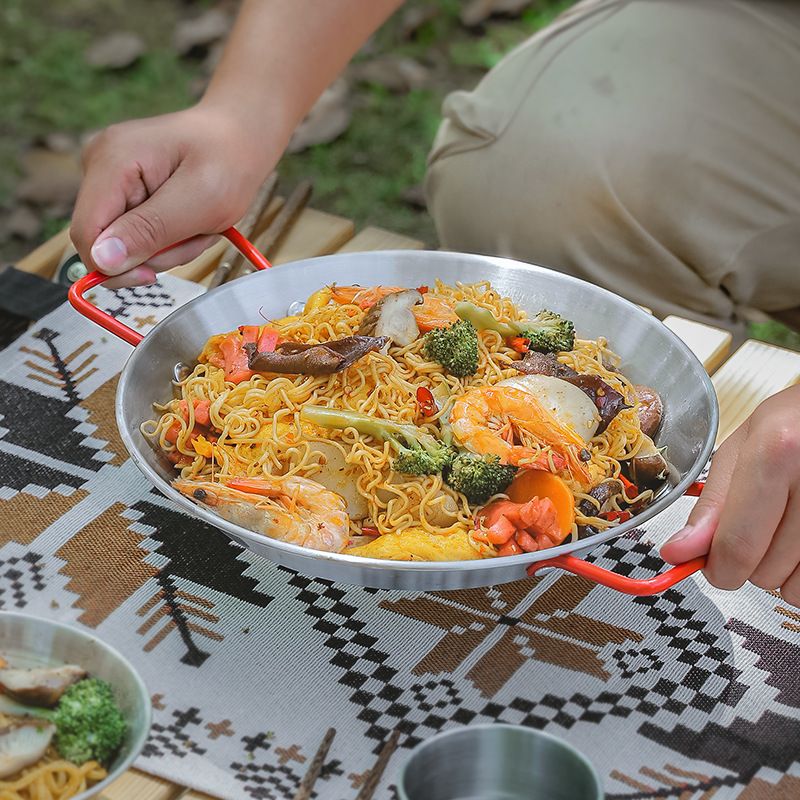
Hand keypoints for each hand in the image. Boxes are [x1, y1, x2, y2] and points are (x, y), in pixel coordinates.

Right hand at [70, 104, 276, 287]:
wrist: (238, 138)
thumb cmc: (227, 161)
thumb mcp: (199, 202)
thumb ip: (149, 231)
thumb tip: (101, 260)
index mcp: (111, 161)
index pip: (85, 233)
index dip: (113, 267)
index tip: (152, 276)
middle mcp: (99, 165)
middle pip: (105, 243)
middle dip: (154, 254)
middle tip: (195, 236)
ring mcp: (109, 178)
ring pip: (124, 245)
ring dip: (167, 248)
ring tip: (197, 225)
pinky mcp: (123, 191)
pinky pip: (136, 235)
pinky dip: (167, 240)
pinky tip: (188, 222)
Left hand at [661, 384, 799, 606]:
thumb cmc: (792, 422)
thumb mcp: (743, 447)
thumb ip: (712, 503)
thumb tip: (681, 550)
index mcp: (776, 454)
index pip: (738, 545)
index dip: (717, 568)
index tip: (711, 567)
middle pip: (764, 571)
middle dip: (748, 561)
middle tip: (754, 526)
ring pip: (793, 586)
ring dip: (780, 568)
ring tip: (783, 525)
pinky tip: (799, 538)